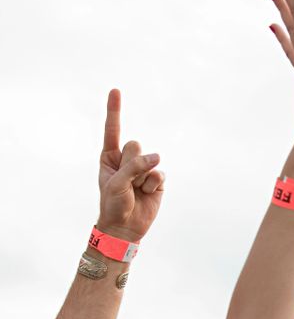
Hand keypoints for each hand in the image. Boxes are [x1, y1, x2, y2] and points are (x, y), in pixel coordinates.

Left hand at [96, 90, 164, 243]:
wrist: (125, 228)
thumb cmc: (113, 204)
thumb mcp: (117, 182)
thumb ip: (135, 166)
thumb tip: (158, 157)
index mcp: (110, 156)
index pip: (112, 129)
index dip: (114, 110)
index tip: (115, 89)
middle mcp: (127, 159)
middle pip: (134, 144)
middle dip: (132, 163)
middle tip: (127, 181)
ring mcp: (143, 169)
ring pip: (149, 159)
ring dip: (142, 178)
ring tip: (136, 191)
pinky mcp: (157, 180)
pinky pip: (159, 173)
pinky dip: (153, 184)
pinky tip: (147, 194)